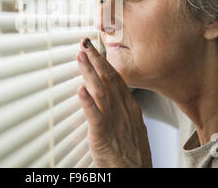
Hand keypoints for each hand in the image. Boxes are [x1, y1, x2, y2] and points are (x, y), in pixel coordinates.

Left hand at [76, 37, 152, 167]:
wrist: (136, 175)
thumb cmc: (133, 155)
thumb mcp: (132, 126)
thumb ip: (121, 110)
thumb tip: (112, 97)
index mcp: (130, 107)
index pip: (117, 78)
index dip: (105, 61)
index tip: (94, 49)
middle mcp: (124, 110)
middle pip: (109, 78)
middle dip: (96, 59)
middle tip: (85, 42)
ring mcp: (115, 121)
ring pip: (101, 91)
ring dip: (90, 72)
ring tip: (80, 56)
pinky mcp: (104, 135)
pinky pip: (95, 116)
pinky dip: (87, 102)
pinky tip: (80, 90)